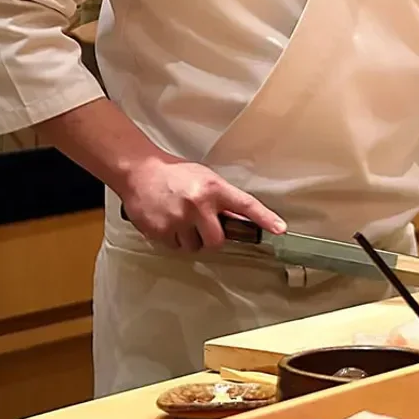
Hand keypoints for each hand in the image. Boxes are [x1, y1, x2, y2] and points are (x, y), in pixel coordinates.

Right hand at [121, 157, 285, 251]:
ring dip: (189, 239)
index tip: (280, 229)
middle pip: (217, 241)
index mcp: (213, 188)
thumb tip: (240, 220)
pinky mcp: (161, 230)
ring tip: (179, 219)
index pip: (245, 204)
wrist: (139, 171)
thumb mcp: (204, 179)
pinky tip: (166, 221)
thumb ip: (221, 199)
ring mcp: (179, 219)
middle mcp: (198, 204)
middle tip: (202, 227)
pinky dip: (172, 239)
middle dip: (211, 238)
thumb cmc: (174, 174)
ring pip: (194, 247)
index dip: (265, 218)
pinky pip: (174, 247)